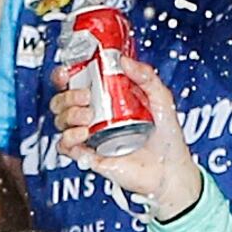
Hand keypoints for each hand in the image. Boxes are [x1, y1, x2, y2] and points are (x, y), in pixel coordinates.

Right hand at [52, 47, 202, 220]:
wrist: (170, 170)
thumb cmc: (167, 138)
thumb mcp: (161, 99)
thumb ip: (146, 76)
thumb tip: (123, 60)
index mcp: (107, 98)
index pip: (76, 82)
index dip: (65, 75)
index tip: (68, 72)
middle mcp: (95, 116)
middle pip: (62, 101)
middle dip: (68, 95)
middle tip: (86, 96)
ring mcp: (90, 136)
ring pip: (60, 120)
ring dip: (69, 114)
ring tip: (88, 117)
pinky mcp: (88, 155)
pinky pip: (64, 145)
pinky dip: (68, 138)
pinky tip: (83, 134)